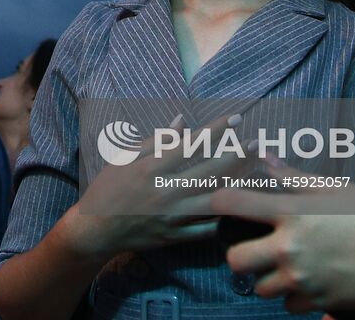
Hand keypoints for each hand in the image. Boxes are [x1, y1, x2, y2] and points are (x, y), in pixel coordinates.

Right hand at [65, 113, 243, 260]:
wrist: (95, 231)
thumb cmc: (109, 188)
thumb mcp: (127, 157)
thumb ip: (157, 140)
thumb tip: (183, 121)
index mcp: (153, 169)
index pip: (192, 144)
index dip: (216, 130)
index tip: (237, 117)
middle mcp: (166, 192)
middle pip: (210, 172)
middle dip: (238, 155)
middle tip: (258, 142)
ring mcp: (173, 217)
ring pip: (214, 200)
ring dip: (238, 184)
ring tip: (257, 170)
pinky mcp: (175, 237)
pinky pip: (207, 228)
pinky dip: (223, 217)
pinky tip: (238, 203)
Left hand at [211, 160, 354, 317]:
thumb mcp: (334, 187)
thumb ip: (293, 176)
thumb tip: (265, 157)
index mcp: (292, 212)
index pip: (235, 204)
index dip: (220, 200)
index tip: (221, 201)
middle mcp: (290, 248)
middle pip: (236, 260)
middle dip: (239, 253)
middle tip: (255, 246)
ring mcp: (302, 279)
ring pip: (261, 287)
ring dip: (268, 277)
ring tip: (288, 264)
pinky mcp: (317, 303)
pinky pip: (289, 305)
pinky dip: (294, 296)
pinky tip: (310, 281)